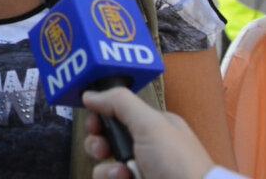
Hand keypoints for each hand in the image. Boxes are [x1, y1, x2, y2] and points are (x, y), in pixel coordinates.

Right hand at [83, 88, 215, 178]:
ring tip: (121, 173)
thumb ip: (120, 103)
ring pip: (103, 161)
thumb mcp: (151, 124)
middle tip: (103, 149)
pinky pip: (108, 178)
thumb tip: (89, 94)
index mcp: (154, 126)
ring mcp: (138, 169)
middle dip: (98, 142)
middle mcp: (145, 147)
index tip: (94, 123)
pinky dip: (110, 178)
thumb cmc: (176, 162)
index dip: (102, 115)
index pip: (118, 113)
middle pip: (106, 137)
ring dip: (105, 166)